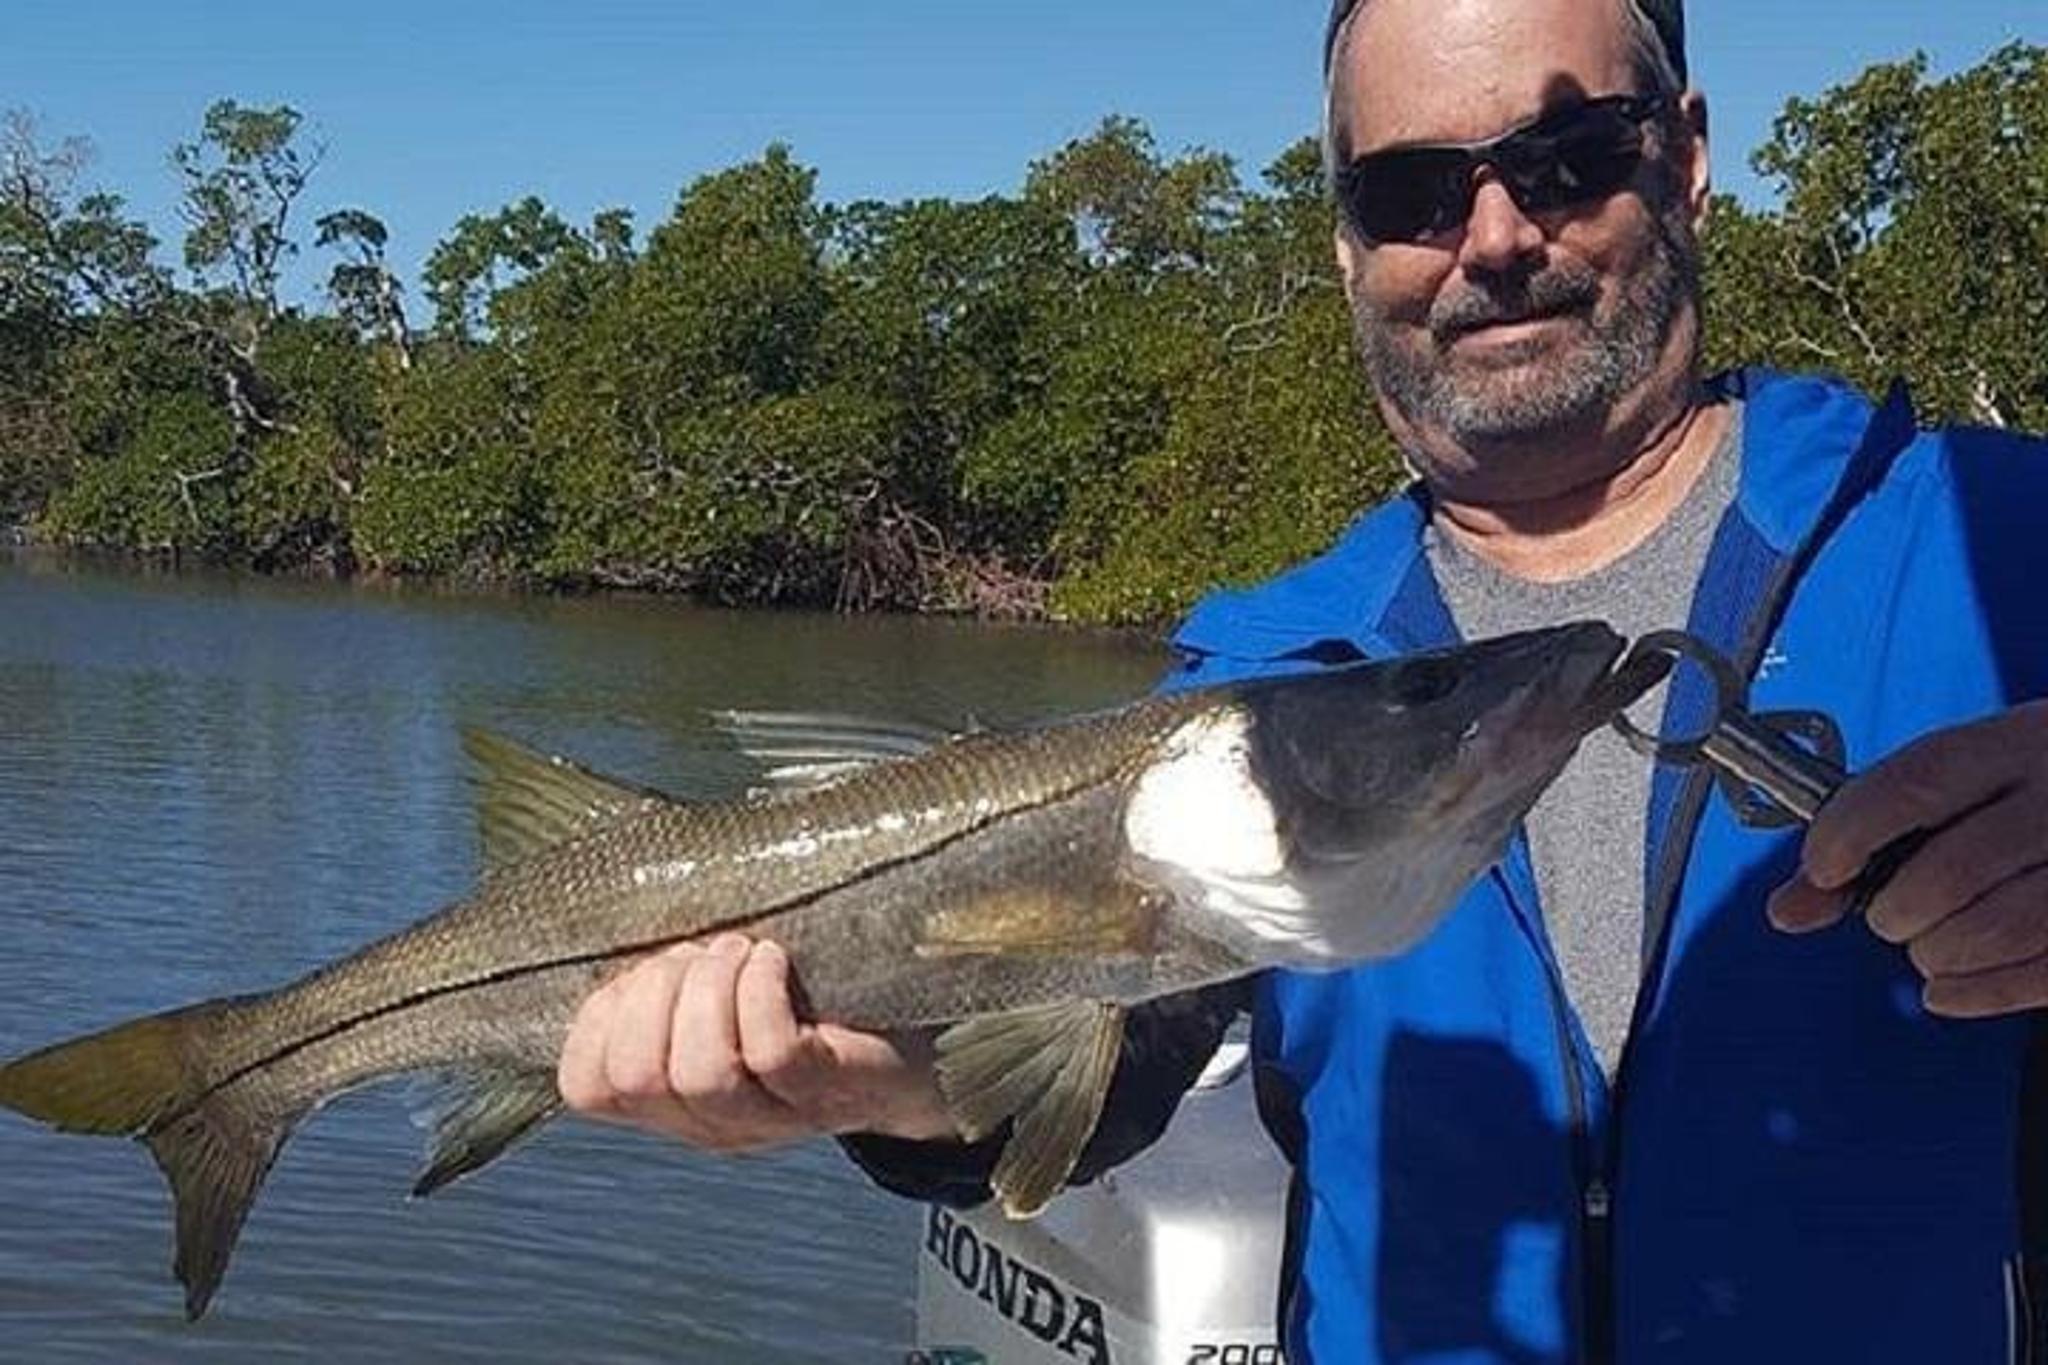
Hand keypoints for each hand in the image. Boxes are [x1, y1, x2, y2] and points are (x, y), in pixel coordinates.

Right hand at [556, 933, 960, 1149]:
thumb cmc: (804, 1001)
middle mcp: (708, 1122)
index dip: (599, 1016)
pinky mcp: (824, 1094)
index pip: (586, 1085)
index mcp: (667, 1100)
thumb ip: (664, 974)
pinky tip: (775, 960)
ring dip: (709, 990)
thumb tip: (622, 914)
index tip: (644, 969)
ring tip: (739, 952)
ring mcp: (768, 1118)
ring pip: (700, 1071)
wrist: (914, 1048)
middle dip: (656, 991)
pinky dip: (760, 991)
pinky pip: (770, 1052)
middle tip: (701, 952)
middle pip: (638, 1075)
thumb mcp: (715, 992)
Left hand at [1769, 701, 2047, 1017]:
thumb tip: (1786, 910)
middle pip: (1954, 869)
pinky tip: (1944, 989)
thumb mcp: (1955, 787)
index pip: (1919, 782)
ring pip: (2000, 926)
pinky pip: (2040, 973)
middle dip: (1895, 910)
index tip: (1823, 868)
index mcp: (2015, 744)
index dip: (1853, 832)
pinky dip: (1978, 993)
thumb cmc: (2017, 796)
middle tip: (1889, 916)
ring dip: (1937, 953)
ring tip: (1926, 946)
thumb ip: (1865, 835)